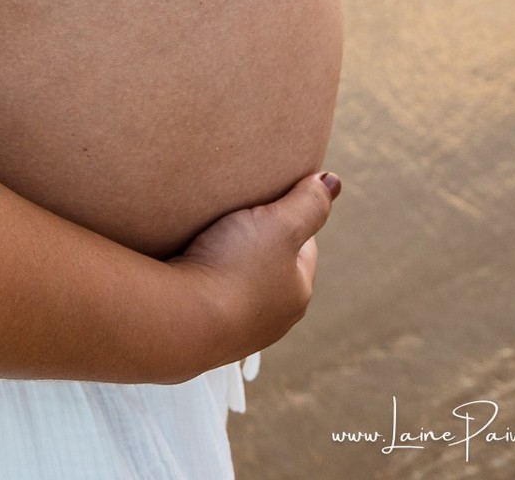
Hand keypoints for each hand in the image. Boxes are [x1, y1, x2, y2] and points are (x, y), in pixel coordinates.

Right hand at [163, 172, 340, 377]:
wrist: (180, 321)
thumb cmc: (233, 269)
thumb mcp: (279, 224)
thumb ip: (308, 202)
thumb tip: (334, 181)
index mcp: (297, 291)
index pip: (302, 245)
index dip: (287, 215)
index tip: (264, 196)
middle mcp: (273, 318)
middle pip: (270, 265)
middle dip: (256, 241)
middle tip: (233, 213)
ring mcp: (238, 330)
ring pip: (240, 283)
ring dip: (227, 262)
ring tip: (205, 236)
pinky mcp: (205, 334)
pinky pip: (210, 298)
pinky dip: (204, 281)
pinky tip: (188, 265)